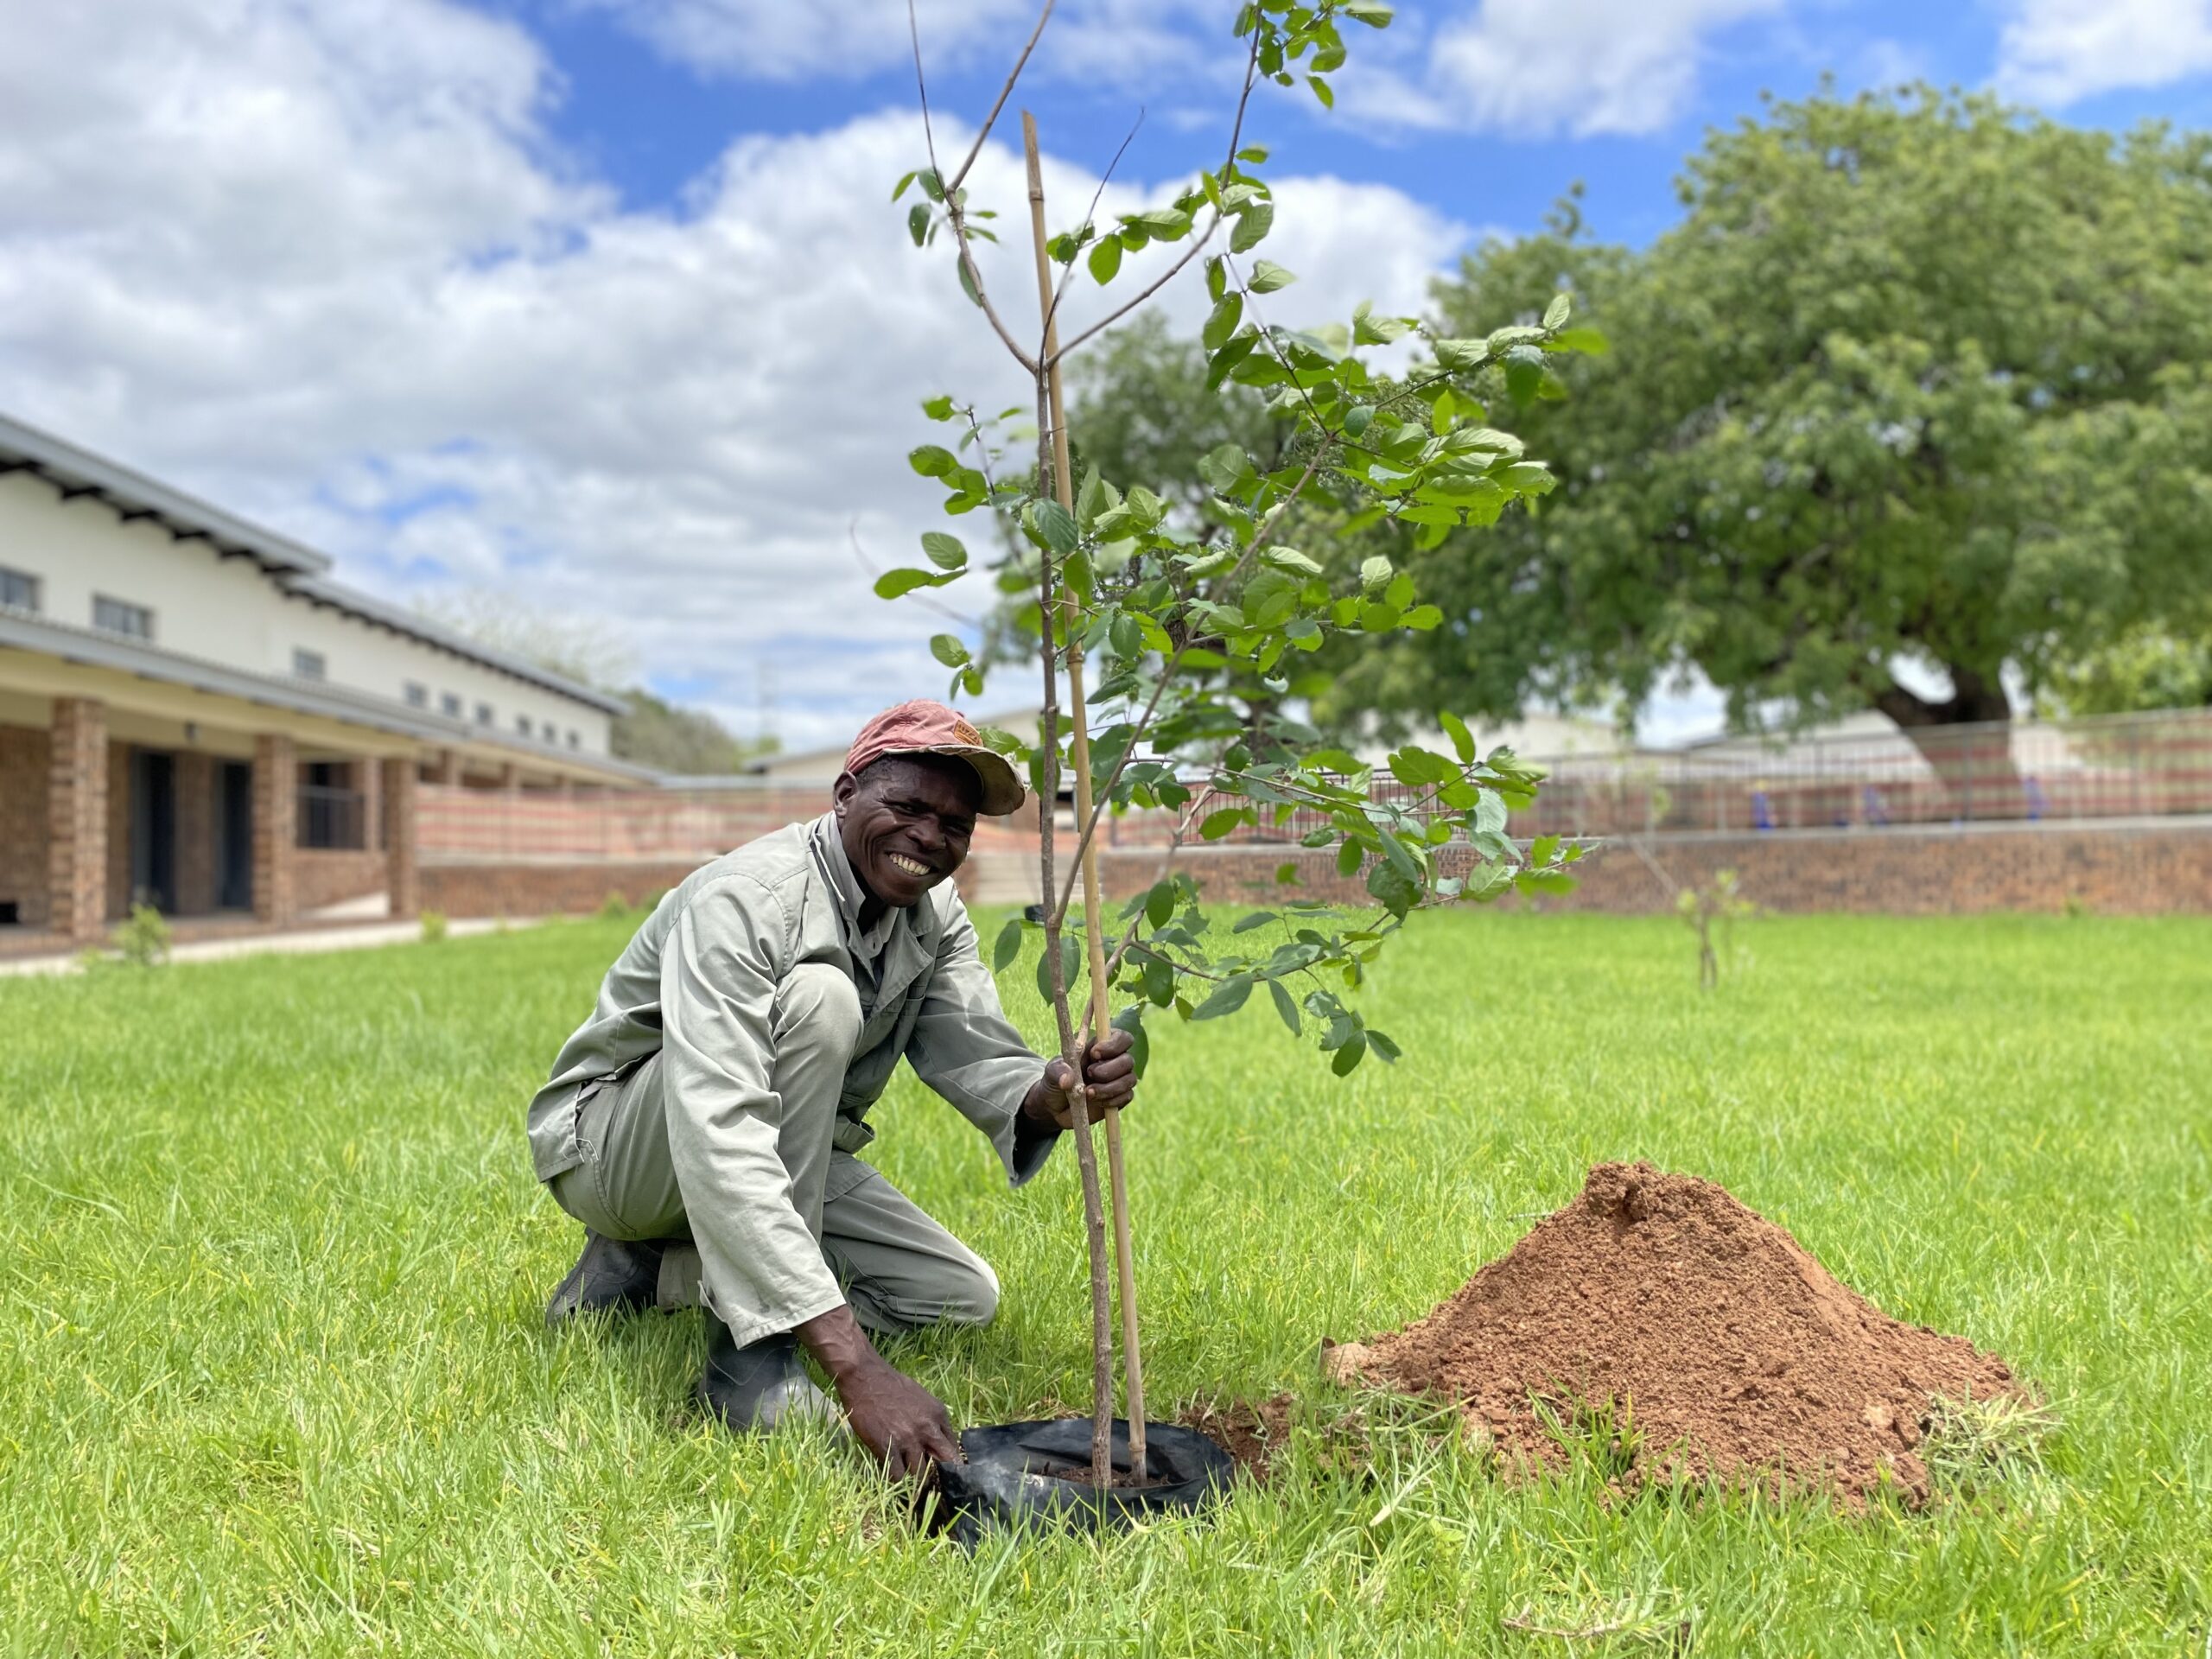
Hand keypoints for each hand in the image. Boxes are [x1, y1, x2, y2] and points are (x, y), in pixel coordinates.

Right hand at [796, 1305, 960, 1478]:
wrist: (865, 1377)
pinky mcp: (887, 1447)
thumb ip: (932, 1421)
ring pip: (920, 1473)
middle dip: (941, 1478)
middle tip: (936, 1488)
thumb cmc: (892, 1386)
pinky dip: (897, 1480)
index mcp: (939, 1415)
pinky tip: (894, 1477)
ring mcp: (907, 1439)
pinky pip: (898, 1475)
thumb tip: (938, 1443)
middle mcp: (927, 1428)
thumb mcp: (922, 1399)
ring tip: (911, 1484)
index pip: (954, 1448)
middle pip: (944, 1464)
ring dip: (916, 1480)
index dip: (951, 1464)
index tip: (946, 1474)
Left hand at [1022, 1026, 1137, 1131]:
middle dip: (1109, 1069)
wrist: (1056, 1108)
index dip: (1113, 1044)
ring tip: (1088, 1093)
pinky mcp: (1120, 1098)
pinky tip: (1096, 1102)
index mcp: (1101, 1046)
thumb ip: (1058, 1070)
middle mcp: (1114, 1061)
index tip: (1094, 1054)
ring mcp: (1119, 1080)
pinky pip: (1126, 1096)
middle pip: (1128, 1060)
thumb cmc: (1056, 1081)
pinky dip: (1112, 1100)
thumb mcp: (1051, 1072)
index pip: (1122, 1037)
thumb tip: (1068, 1080)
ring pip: (1130, 1079)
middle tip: (1089, 1074)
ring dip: (1110, 1088)